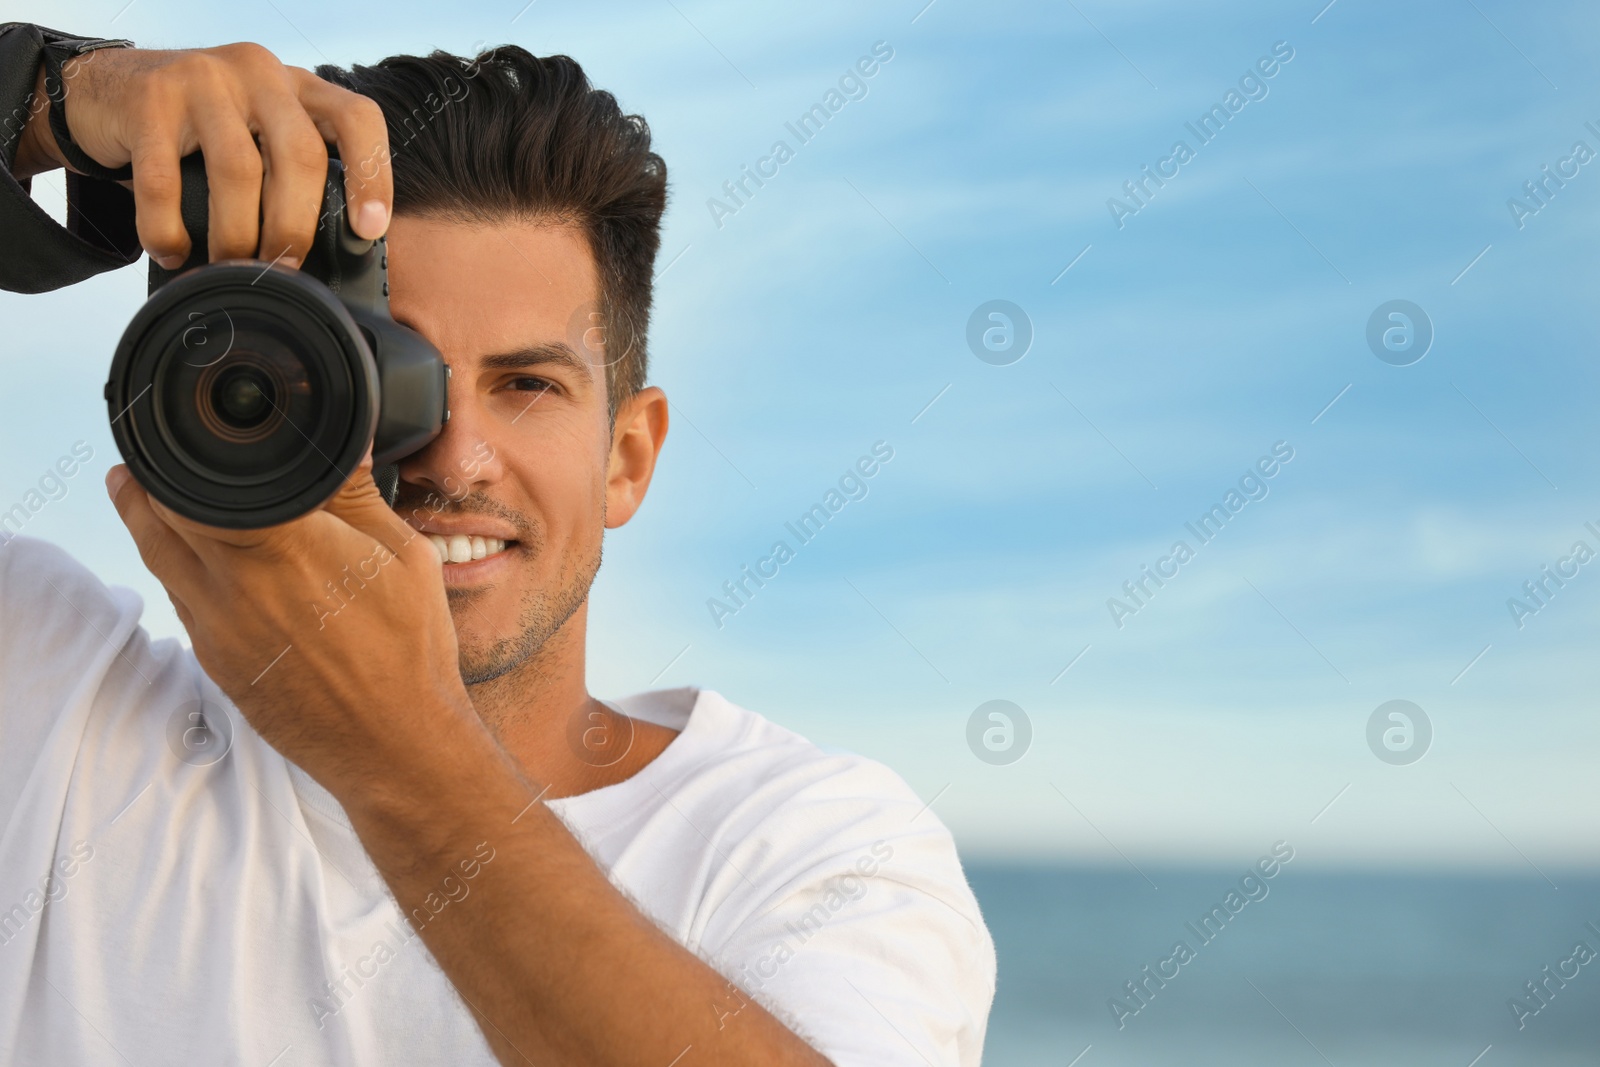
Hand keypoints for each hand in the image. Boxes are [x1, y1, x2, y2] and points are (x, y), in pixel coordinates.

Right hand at [16, 40, 391, 267]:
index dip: (371, 176)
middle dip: (295, 226)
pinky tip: (173, 253)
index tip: (368, 230)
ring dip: (236, 235)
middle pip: (300, 156)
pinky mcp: (149, 99)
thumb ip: (292, 172)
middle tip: (283, 268)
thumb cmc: (199, 131)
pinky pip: (165, 182)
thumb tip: (327, 258)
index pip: (356, 120)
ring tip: (230, 268)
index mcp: (297, 86)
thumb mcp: (258, 135)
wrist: (105, 90)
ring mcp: (203, 79)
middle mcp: (258, 73)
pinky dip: (169, 229)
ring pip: (239, 171)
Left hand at [106, 456, 485, 803]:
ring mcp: (216, 627)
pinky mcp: (214, 661)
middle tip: (150, 456)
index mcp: (283, 544)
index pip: (199, 481)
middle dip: (149, 481)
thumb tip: (341, 440)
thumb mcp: (402, 554)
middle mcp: (234, 584)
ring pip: (156, 558)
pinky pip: (180, 602)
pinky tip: (199, 560)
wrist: (393, 741)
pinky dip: (177, 570)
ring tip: (136, 491)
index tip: (192, 435)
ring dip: (144, 520)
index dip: (187, 453)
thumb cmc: (409, 648)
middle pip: (159, 515)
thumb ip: (356, 494)